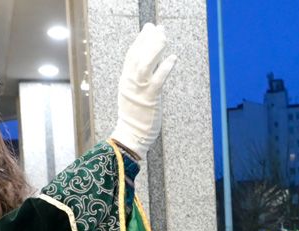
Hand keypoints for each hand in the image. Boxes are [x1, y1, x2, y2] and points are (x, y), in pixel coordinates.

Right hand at [110, 23, 177, 157]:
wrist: (131, 136)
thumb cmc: (135, 117)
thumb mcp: (133, 94)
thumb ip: (138, 80)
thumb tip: (148, 66)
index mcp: (125, 80)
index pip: (132, 55)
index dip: (140, 40)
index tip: (148, 29)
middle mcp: (130, 82)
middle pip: (138, 55)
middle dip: (148, 39)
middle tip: (158, 28)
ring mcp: (139, 90)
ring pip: (145, 64)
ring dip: (155, 49)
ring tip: (164, 37)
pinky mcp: (149, 99)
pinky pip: (158, 80)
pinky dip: (165, 67)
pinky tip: (173, 58)